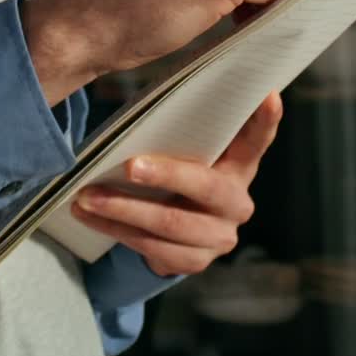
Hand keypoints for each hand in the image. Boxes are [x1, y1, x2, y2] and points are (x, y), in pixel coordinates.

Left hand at [70, 91, 282, 276]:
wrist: (175, 233)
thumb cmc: (177, 176)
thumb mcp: (186, 155)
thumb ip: (180, 136)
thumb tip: (144, 110)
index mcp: (239, 166)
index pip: (256, 140)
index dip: (265, 120)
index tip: (268, 94)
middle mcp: (237, 202)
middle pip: (204, 186)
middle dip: (164, 175)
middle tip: (129, 166)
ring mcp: (220, 236)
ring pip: (169, 223)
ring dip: (122, 209)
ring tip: (86, 196)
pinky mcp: (196, 261)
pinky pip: (152, 248)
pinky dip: (115, 230)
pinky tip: (89, 217)